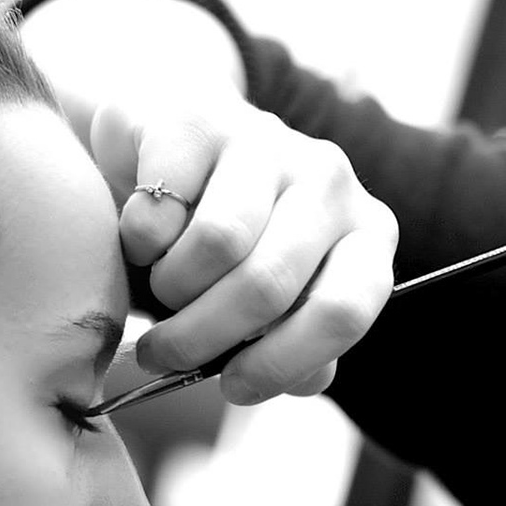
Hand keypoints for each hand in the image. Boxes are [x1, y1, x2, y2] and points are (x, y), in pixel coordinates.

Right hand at [89, 94, 396, 404]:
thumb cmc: (234, 244)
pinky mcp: (198, 119)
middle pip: (267, 286)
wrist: (174, 148)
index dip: (282, 362)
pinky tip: (143, 238)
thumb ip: (294, 343)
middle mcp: (330, 181)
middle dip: (201, 337)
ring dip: (170, 287)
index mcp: (367, 235)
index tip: (231, 387)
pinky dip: (139, 242)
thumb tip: (303, 381)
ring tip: (162, 287)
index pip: (343, 312)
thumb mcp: (278, 300)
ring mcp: (268, 140)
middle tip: (161, 354)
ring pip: (217, 245)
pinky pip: (161, 208)